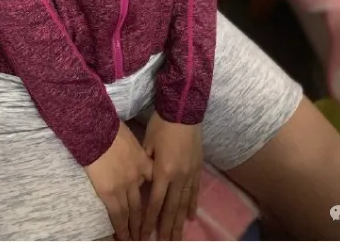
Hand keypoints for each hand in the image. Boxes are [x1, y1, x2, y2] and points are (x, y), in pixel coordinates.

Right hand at [85, 122, 152, 240]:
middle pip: (143, 202)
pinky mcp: (109, 193)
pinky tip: (123, 237)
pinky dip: (121, 228)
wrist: (98, 132)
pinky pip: (116, 214)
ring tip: (137, 240)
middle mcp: (136, 177)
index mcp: (143, 162)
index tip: (158, 204)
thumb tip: (133, 157)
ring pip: (131, 212)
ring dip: (134, 228)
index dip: (155, 194)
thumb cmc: (112, 130)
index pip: (153, 181)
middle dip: (146, 220)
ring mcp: (123, 186)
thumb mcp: (131, 139)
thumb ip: (135, 152)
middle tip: (148, 233)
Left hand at [141, 112, 201, 240]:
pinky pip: (195, 191)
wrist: (183, 110)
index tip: (145, 236)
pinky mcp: (198, 168)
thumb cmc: (161, 125)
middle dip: (167, 229)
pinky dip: (192, 205)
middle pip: (171, 209)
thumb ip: (145, 166)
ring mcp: (190, 173)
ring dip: (180, 222)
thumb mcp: (147, 145)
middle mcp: (178, 177)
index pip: (155, 203)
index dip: (149, 221)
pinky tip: (191, 217)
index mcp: (163, 172)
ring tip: (177, 238)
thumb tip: (141, 182)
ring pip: (184, 203)